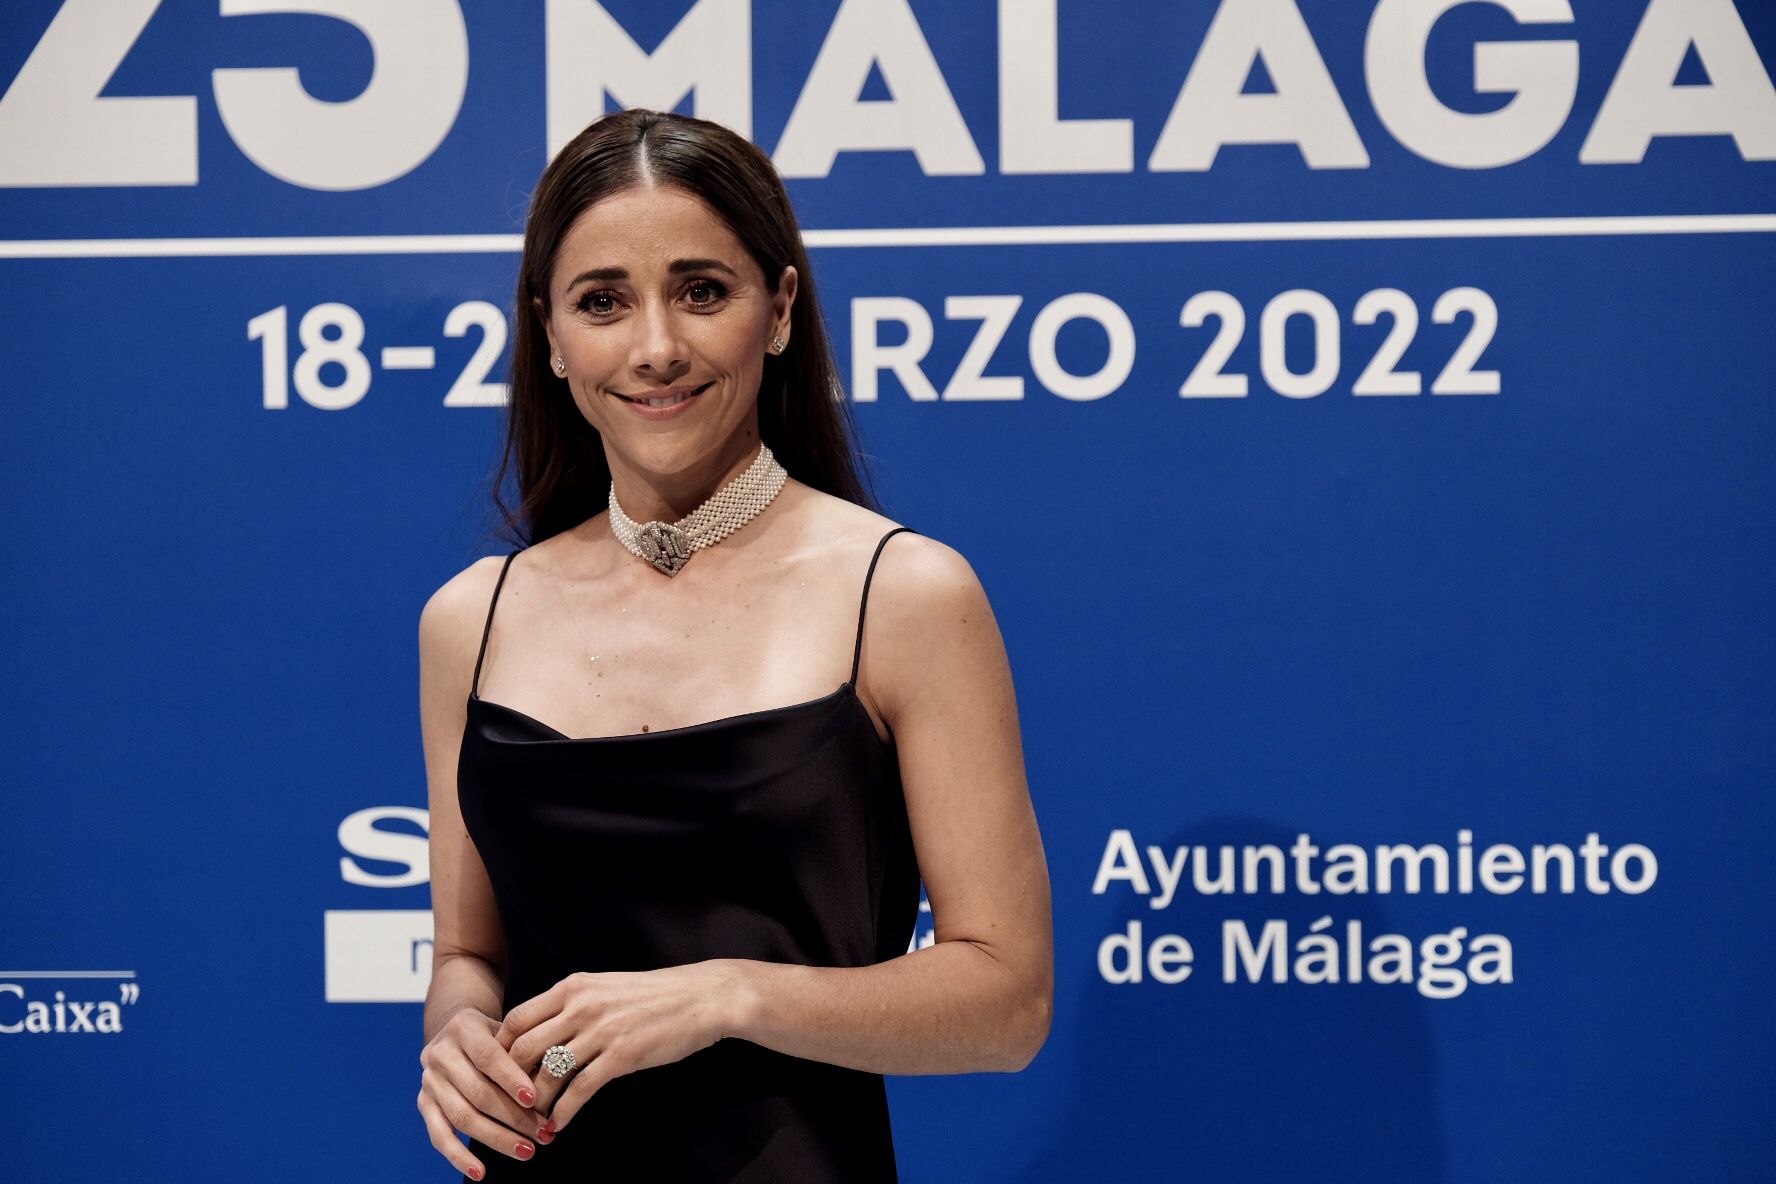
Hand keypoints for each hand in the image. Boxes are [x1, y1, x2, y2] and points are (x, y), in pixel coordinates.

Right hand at [418, 1007, 554, 1179]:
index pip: (488, 1056)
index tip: (534, 1100)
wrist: (453, 1029)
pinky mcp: (424, 1104)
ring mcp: (430, 1081)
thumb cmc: (493, 1032)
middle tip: (544, 1134)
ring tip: (527, 1151)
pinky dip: (458, 1157)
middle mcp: (441, 1054)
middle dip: (514, 1117)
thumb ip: (524, 1049)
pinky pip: (439, 1136)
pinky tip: (480, 1172)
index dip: (511, 1079)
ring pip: (462, 1117)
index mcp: (463, 1028)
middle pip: (478, 1093)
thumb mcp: (507, 1029)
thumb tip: (555, 1080)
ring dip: (496, 1138)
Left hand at [496, 960, 741, 1131]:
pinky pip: (580, 1090)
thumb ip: (572, 1004)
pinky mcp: (622, 1056)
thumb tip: (542, 1031)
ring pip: (548, 1073)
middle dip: (510, 1082)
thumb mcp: (604, 986)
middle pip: (524, 1048)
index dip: (501, 1050)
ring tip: (531, 1121)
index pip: (517, 1019)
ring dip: (535, 1103)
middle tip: (508, 1103)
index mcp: (573, 987)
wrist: (700, 997)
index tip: (499, 1073)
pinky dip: (562, 1113)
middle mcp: (581, 1006)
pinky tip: (557, 1126)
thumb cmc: (653, 995)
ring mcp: (601, 1031)